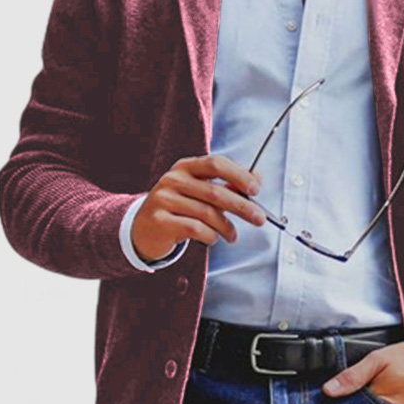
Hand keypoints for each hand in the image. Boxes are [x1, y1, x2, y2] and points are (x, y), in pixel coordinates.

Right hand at [131, 154, 265, 261]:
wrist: (143, 228)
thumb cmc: (179, 208)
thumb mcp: (201, 192)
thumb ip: (227, 185)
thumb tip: (257, 178)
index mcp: (186, 167)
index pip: (215, 164)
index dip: (238, 175)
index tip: (256, 189)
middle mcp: (173, 179)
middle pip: (215, 191)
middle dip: (242, 207)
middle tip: (259, 219)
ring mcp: (163, 199)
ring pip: (206, 213)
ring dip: (226, 227)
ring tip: (233, 235)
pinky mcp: (159, 220)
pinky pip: (194, 228)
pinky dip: (211, 236)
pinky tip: (214, 239)